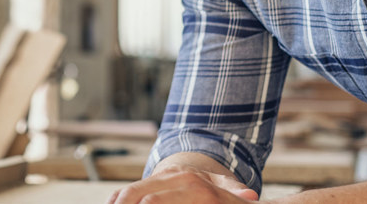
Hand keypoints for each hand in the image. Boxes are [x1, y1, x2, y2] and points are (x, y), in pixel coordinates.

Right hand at [105, 164, 259, 202]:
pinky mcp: (147, 181)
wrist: (204, 167)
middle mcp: (169, 177)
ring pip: (128, 192)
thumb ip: (235, 191)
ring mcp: (156, 177)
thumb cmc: (218, 186)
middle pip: (137, 194)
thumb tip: (251, 196)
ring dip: (117, 203)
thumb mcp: (228, 187)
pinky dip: (115, 200)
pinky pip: (125, 190)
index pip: (156, 199)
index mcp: (189, 181)